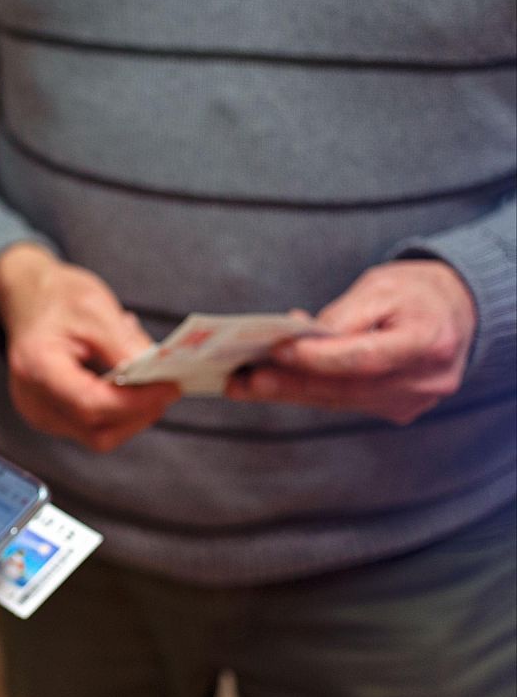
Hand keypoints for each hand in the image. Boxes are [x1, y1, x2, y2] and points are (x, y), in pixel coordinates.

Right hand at [0, 243, 180, 451]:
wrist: (27, 298)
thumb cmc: (57, 298)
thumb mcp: (95, 308)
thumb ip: (125, 345)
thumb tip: (159, 377)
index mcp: (37, 367)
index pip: (90, 403)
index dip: (135, 402)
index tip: (170, 387)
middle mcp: (32, 400)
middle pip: (97, 429)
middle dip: (139, 412)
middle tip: (168, 385)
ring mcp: (39, 413)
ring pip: (99, 435)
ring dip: (131, 412)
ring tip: (142, 376)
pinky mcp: (51, 418)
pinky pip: (93, 428)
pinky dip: (118, 410)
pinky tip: (123, 381)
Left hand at [226, 260, 475, 424]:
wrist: (456, 312)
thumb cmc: (415, 293)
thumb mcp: (382, 287)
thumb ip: (343, 315)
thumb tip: (298, 338)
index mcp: (429, 342)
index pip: (365, 358)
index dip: (319, 358)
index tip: (277, 350)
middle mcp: (426, 381)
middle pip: (345, 388)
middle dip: (288, 384)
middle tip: (241, 380)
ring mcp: (414, 401)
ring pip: (340, 400)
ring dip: (288, 393)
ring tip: (242, 385)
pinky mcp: (398, 409)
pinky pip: (346, 401)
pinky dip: (309, 391)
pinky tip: (272, 383)